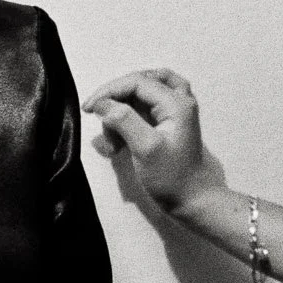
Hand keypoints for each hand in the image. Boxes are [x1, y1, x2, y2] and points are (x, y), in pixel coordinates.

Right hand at [84, 68, 215, 213]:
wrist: (193, 200)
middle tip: (100, 124)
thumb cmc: (171, 177)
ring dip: (120, 114)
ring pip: (140, 97)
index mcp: (177, 103)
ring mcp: (174, 112)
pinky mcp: (167, 124)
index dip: (110, 90)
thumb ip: (125, 121)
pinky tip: (119, 143)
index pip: (137, 81)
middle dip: (116, 103)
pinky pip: (143, 110)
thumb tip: (103, 104)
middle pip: (139, 84)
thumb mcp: (146, 149)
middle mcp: (179, 101)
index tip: (89, 108)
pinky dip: (127, 121)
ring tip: (114, 142)